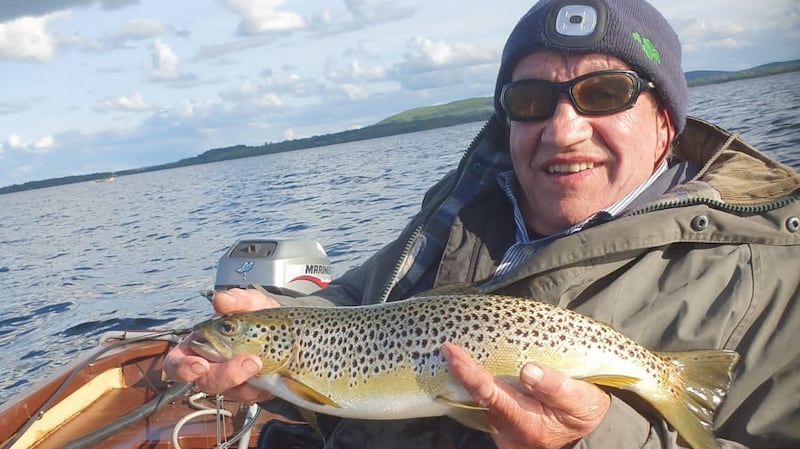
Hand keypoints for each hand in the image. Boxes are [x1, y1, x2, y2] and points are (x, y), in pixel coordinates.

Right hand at [164, 288, 278, 402]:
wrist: (288, 329)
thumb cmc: (256, 316)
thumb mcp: (251, 304)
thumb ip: (237, 300)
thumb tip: (220, 299)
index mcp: (198, 346)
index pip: (176, 364)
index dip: (183, 368)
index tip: (201, 365)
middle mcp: (212, 368)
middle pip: (206, 383)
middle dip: (226, 375)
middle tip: (249, 361)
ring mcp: (232, 382)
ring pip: (232, 392)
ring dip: (248, 379)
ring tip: (262, 361)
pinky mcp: (252, 390)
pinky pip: (254, 395)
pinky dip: (263, 385)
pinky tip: (273, 371)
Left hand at [442, 343, 609, 448]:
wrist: (586, 425)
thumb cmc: (584, 410)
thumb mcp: (582, 400)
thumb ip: (556, 387)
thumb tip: (527, 371)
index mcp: (527, 426)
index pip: (490, 396)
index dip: (469, 374)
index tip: (452, 353)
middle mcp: (508, 432)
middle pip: (479, 397)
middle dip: (463, 372)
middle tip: (448, 347)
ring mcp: (501, 430)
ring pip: (479, 399)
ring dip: (470, 376)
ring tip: (459, 351)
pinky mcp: (500, 422)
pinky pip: (484, 399)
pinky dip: (478, 381)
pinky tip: (474, 365)